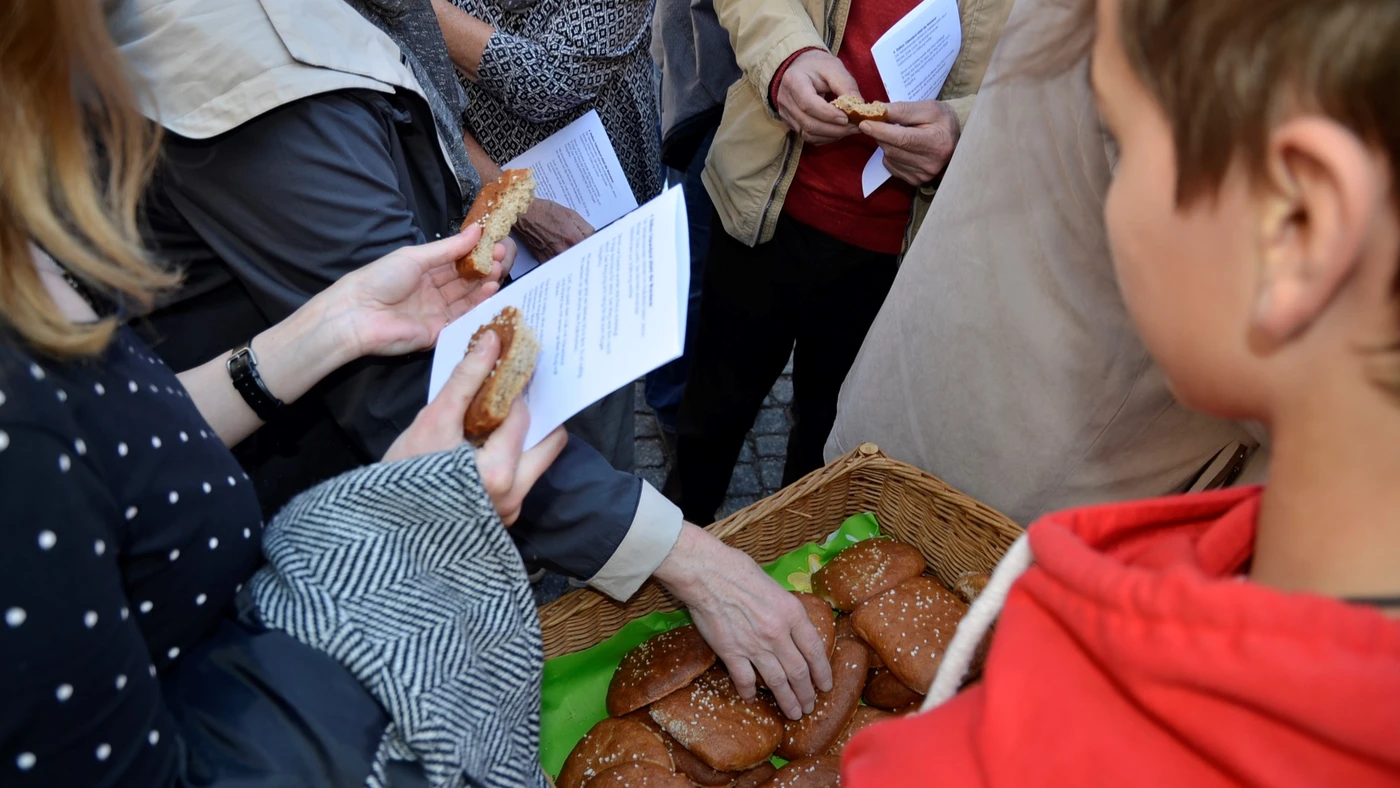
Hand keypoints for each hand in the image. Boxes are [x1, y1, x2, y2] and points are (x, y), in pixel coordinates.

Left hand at [319, 227, 511, 359]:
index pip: (455, 261)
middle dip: (484, 266)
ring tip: (499, 269)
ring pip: (467, 297)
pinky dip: (478, 304)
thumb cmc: (381, 279)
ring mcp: (437, 313)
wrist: (359, 315)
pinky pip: (464, 318)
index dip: (475, 252)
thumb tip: (477, 230)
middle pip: (464, 279)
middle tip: (502, 256)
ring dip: (484, 283)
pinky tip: (491, 289)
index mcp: (423, 271)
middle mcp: (432, 291)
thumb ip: (448, 247)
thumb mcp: (415, 256)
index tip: (494, 242)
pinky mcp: (441, 332)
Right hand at [383, 330, 566, 522]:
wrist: (382, 528)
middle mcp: (514, 496)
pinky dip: (512, 457)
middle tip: (514, 393)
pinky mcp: (502, 519)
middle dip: (537, 414)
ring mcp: (510, 511)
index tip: (506, 370)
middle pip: (550, 442)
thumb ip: (466, 379)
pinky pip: (521, 479)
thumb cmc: (403, 474)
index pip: (524, 416)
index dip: (515, 389)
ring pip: (537, 461)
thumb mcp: (433, 420)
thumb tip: (493, 340)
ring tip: (498, 416)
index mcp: (500, 473)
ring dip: (524, 436)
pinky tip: (487, 443)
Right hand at [516, 199, 593, 260]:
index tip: (597, 248)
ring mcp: (554, 259)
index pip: (593, 249)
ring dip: (576, 260)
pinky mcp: (545, 262)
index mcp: (573, 239)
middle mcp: (564, 252)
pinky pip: (560, 266)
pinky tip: (565, 257)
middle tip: (589, 252)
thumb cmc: (546, 212)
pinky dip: (564, 263)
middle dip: (587, 255)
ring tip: (576, 255)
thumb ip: (586, 228)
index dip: (595, 247)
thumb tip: (593, 240)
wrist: (524, 215)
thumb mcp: (571, 214)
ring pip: (572, 264)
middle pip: (583, 259)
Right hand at [653, 524, 833, 720]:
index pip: (814, 650)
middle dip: (806, 693)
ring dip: (787, 700)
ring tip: (793, 712)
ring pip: (777, 681)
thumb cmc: (740, 571)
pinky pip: (744, 679)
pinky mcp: (731, 652)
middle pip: (798, 671)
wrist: (709, 574)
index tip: (825, 685)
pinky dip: (749, 691)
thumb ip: (786, 612)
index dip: (822, 672)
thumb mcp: (776, 587)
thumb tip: (792, 628)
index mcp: (792, 614)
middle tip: (810, 706)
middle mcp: (778, 634)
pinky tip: (751, 698)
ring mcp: (754, 646)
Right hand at [775, 50, 860, 145]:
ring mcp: (785, 113)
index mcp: (793, 81)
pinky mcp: (790, 123)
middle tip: (855, 127)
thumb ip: (846, 86)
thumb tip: (859, 108)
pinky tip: (838, 130)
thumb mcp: (834, 68)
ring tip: (850, 129)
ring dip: (832, 135)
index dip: (828, 114)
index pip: (808, 104)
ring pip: (809, 134)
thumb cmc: (817, 65)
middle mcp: (785, 99)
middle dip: (835, 129)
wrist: (800, 67)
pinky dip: (826, 137)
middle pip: (809, 123)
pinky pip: (808, 137)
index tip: (847, 118)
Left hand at [859, 100, 960, 185]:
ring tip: (898, 133)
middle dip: (881, 134)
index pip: (903, 139)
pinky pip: (891, 166)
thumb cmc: (942, 120)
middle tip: (880, 122)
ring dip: (886, 143)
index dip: (881, 131)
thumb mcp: (927, 108)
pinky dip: (891, 154)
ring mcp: (923, 175)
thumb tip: (877, 110)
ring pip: (890, 157)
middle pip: (893, 149)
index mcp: (937, 143)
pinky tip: (902, 147)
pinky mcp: (915, 181)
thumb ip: (903, 109)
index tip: (864, 123)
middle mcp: (930, 163)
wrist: (954, 139)